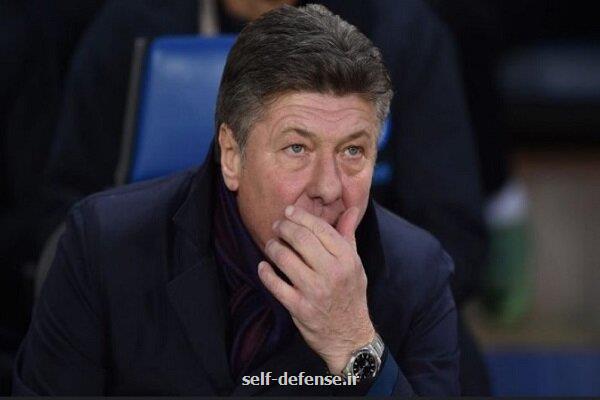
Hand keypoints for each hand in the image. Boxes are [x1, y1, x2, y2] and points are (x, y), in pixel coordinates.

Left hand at [258, 205, 374, 374]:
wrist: (348, 335)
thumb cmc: (351, 295)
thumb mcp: (355, 265)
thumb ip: (348, 236)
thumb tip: (349, 210)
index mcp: (347, 259)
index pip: (321, 229)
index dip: (301, 217)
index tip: (289, 212)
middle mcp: (332, 273)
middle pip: (301, 239)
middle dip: (284, 228)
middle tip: (277, 225)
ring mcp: (314, 291)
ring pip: (285, 258)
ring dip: (273, 247)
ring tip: (271, 244)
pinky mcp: (299, 307)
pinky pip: (275, 284)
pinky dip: (265, 272)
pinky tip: (263, 266)